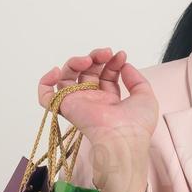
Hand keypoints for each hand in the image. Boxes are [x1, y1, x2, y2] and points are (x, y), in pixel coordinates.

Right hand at [37, 48, 157, 191]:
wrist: (123, 138)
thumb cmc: (137, 124)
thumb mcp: (145, 96)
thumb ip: (136, 79)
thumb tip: (124, 65)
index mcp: (110, 101)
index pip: (106, 75)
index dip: (111, 62)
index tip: (120, 55)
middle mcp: (93, 101)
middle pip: (87, 73)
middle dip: (96, 58)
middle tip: (105, 53)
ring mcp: (78, 103)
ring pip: (67, 78)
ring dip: (75, 62)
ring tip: (88, 59)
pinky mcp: (65, 107)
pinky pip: (46, 97)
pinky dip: (45, 82)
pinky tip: (56, 71)